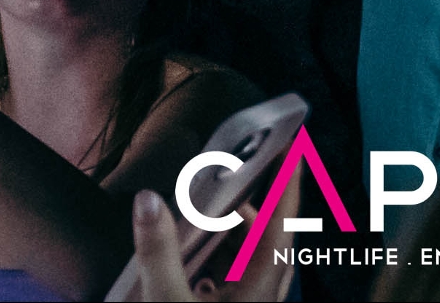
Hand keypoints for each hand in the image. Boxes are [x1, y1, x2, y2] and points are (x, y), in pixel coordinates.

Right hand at [126, 187, 297, 301]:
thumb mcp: (168, 301)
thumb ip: (159, 253)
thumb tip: (149, 200)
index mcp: (257, 293)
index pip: (281, 230)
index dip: (288, 188)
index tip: (291, 151)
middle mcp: (260, 299)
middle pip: (268, 241)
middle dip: (250, 206)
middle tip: (232, 179)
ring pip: (252, 261)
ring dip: (234, 233)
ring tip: (208, 213)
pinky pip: (236, 279)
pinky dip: (221, 257)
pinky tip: (195, 256)